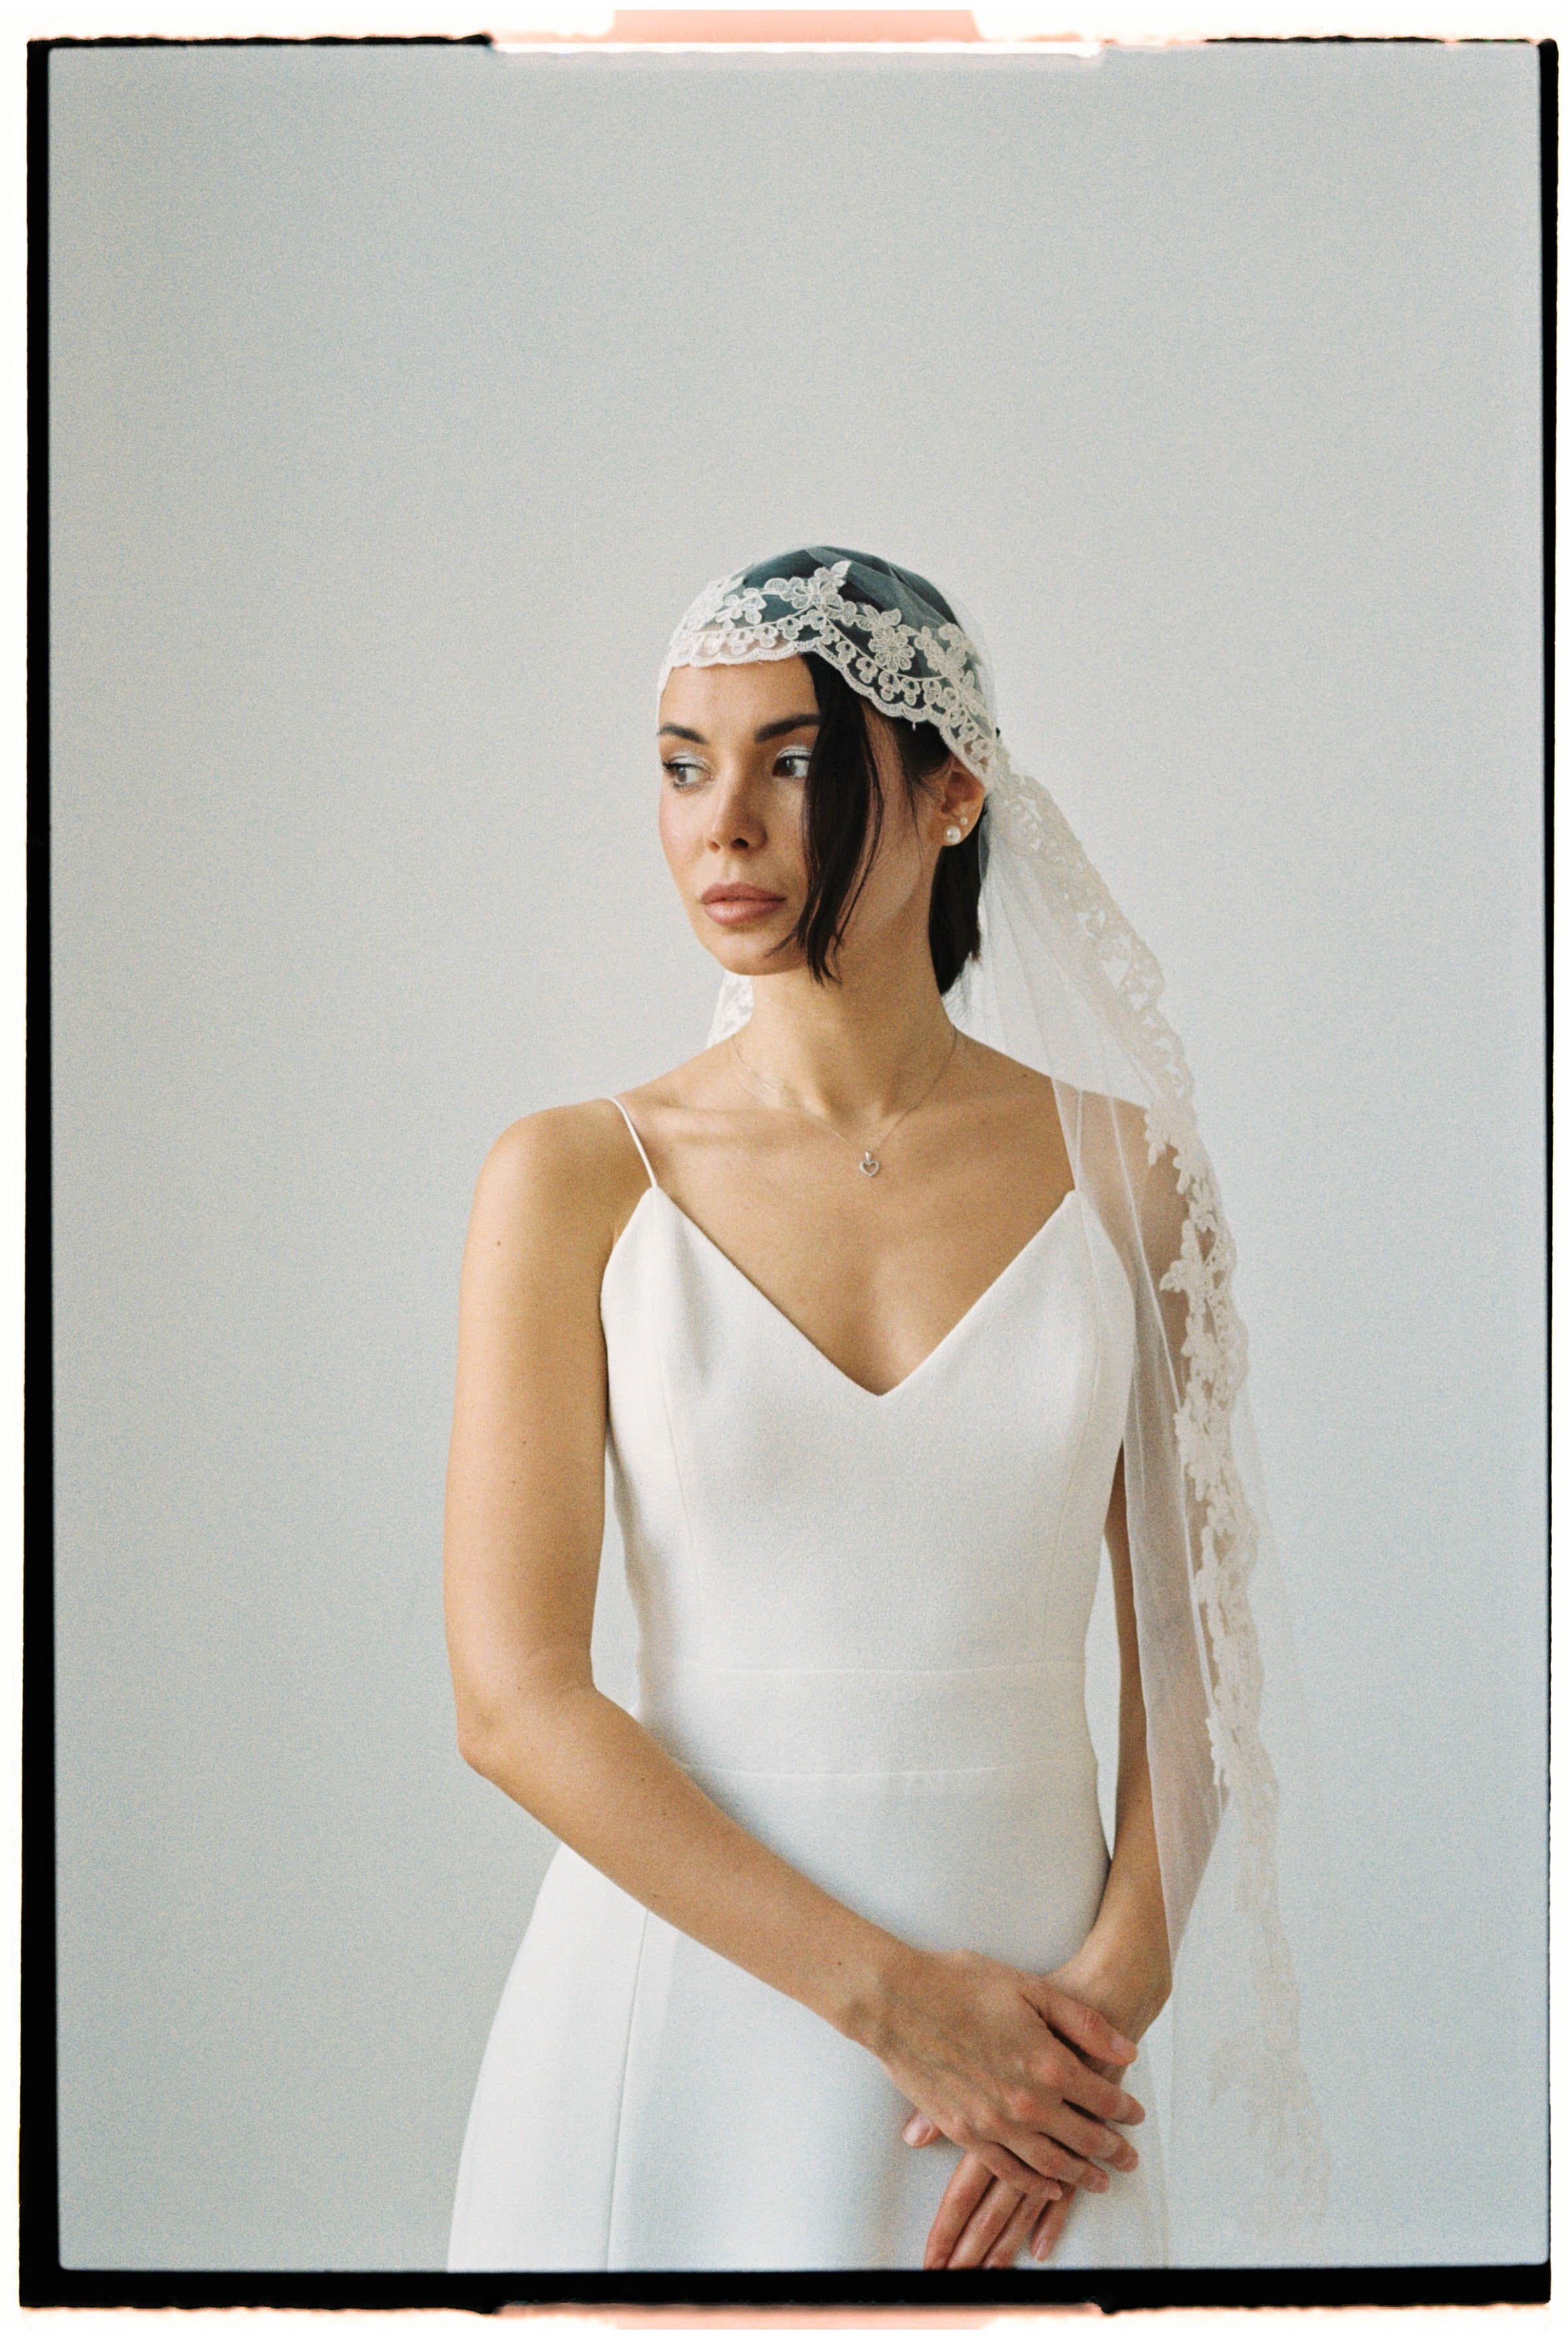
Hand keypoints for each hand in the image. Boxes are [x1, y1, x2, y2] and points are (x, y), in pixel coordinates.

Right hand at [867, 1945, 1144, 2210]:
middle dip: (1113, 2150)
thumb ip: (1083, 2023)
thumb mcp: (1031, 1988)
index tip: (1137, 2116)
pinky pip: (1009, 2170)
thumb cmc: (961, 1984)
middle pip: (1084, 2138)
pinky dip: (1035, 2184)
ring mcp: (995, 2123)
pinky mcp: (965, 2132)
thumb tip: (1126, 2051)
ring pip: (1051, 2163)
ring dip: (1081, 2175)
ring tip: (1099, 2181)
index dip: (1124, 2110)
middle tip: (1129, 2159)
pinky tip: (1050, 2187)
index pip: (1102, 2098)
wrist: (898, 2000)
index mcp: (1048, 2063)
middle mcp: (1027, 2102)